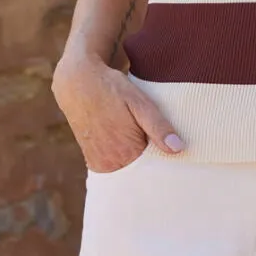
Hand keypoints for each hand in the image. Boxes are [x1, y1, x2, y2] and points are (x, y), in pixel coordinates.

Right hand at [52, 52, 185, 172]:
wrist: (77, 83)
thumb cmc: (111, 89)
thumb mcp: (139, 103)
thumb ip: (158, 127)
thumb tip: (178, 148)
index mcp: (126, 153)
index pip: (155, 169)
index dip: (165, 159)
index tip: (172, 150)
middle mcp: (110, 164)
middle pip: (141, 172)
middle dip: (151, 162)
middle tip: (155, 140)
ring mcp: (99, 164)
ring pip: (128, 170)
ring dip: (136, 160)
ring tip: (136, 136)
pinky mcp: (93, 161)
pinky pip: (116, 167)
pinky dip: (123, 159)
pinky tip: (126, 141)